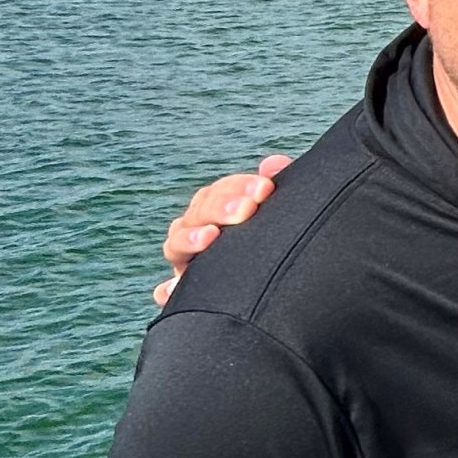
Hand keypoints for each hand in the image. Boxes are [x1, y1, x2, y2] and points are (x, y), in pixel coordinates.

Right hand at [153, 155, 292, 304]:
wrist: (289, 290)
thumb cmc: (283, 240)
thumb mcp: (285, 213)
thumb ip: (279, 186)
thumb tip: (273, 164)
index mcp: (220, 212)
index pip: (219, 192)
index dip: (238, 187)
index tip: (265, 188)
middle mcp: (199, 233)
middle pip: (198, 213)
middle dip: (220, 208)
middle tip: (248, 209)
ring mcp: (189, 262)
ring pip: (177, 244)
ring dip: (189, 239)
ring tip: (210, 237)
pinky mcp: (186, 292)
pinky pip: (170, 293)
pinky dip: (167, 291)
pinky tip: (168, 292)